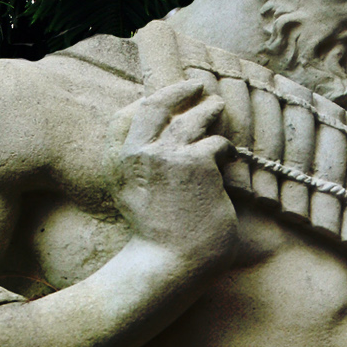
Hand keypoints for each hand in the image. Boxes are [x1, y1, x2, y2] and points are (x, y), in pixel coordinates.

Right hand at [113, 79, 236, 272]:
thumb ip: (138, 166)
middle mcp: (137, 153)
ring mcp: (165, 155)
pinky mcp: (195, 162)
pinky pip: (216, 143)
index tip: (164, 96)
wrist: (168, 261)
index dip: (146, 102)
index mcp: (117, 163)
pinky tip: (230, 156)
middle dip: (177, 90)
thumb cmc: (154, 236)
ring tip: (219, 108)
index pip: (123, 117)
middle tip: (196, 85)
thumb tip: (159, 138)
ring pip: (192, 118)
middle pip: (154, 105)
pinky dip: (225, 148)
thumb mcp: (131, 196)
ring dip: (209, 109)